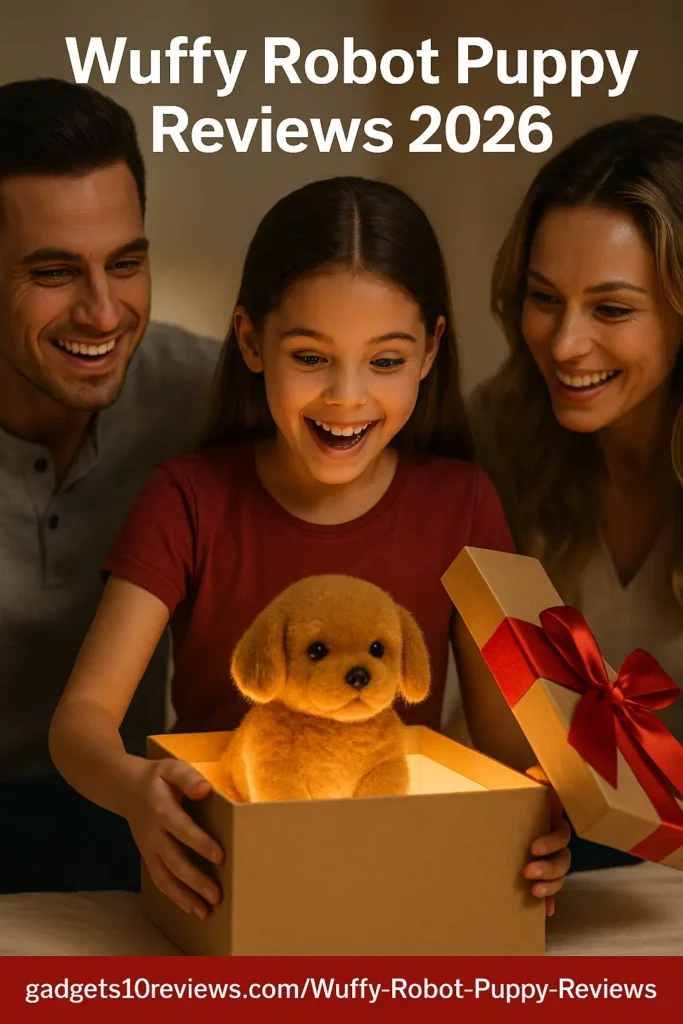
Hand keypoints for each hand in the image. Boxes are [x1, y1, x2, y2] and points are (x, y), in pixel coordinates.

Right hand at [126, 757, 223, 918]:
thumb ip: (188, 777)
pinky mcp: (149, 858)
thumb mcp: (171, 768)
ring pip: (165, 878)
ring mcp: (149, 849)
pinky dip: (175, 897)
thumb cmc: (156, 778)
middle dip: (195, 881)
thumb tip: (205, 789)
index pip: (182, 829)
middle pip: (174, 861)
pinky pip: (160, 881)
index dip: (200, 843)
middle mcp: (153, 834)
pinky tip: (192, 908)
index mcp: (161, 810)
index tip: (220, 857)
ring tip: (205, 912)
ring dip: (185, 897)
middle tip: (217, 895)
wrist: (125, 788)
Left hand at [523, 765, 570, 916]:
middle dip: (548, 868)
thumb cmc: (522, 789)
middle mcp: (557, 839)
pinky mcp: (543, 867)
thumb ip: (536, 778)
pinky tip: (546, 910)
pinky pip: (551, 887)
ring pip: (560, 875)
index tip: (533, 848)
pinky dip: (549, 899)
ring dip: (550, 885)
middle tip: (527, 871)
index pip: (561, 834)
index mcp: (554, 819)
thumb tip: (537, 773)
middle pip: (563, 859)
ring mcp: (552, 855)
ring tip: (533, 891)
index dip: (551, 843)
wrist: (517, 795)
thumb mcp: (528, 782)